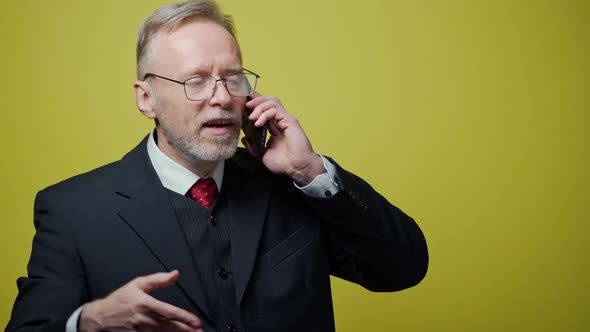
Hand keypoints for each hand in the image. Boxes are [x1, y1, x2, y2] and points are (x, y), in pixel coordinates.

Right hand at [79, 270, 202, 331]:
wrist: (100, 318)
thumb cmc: (120, 299)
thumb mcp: (137, 284)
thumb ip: (158, 279)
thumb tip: (175, 274)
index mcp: (145, 304)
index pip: (169, 312)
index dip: (184, 318)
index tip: (196, 322)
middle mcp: (144, 319)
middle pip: (169, 326)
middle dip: (185, 330)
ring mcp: (140, 330)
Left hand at [242, 92, 325, 184]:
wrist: (298, 169)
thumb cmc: (285, 163)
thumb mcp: (263, 155)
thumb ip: (253, 147)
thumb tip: (244, 139)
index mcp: (275, 127)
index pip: (265, 109)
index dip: (255, 104)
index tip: (243, 105)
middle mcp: (281, 121)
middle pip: (269, 100)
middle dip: (256, 100)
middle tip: (245, 106)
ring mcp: (286, 120)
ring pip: (272, 102)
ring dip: (259, 106)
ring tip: (251, 117)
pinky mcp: (290, 121)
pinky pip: (276, 110)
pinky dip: (265, 114)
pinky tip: (258, 123)